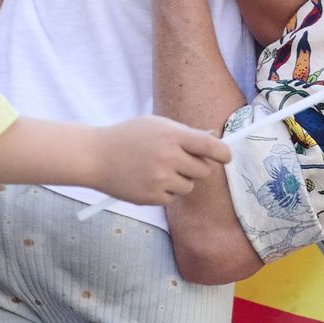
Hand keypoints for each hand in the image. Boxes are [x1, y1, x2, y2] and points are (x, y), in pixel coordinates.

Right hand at [91, 116, 231, 204]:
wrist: (97, 156)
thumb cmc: (129, 136)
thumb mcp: (156, 125)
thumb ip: (186, 133)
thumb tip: (214, 140)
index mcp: (172, 135)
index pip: (210, 147)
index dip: (224, 153)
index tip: (226, 156)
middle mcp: (168, 157)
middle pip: (204, 170)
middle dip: (198, 167)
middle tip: (183, 161)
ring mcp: (160, 179)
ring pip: (189, 185)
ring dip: (181, 179)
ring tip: (159, 169)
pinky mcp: (152, 197)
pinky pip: (173, 197)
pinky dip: (165, 190)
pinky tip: (148, 179)